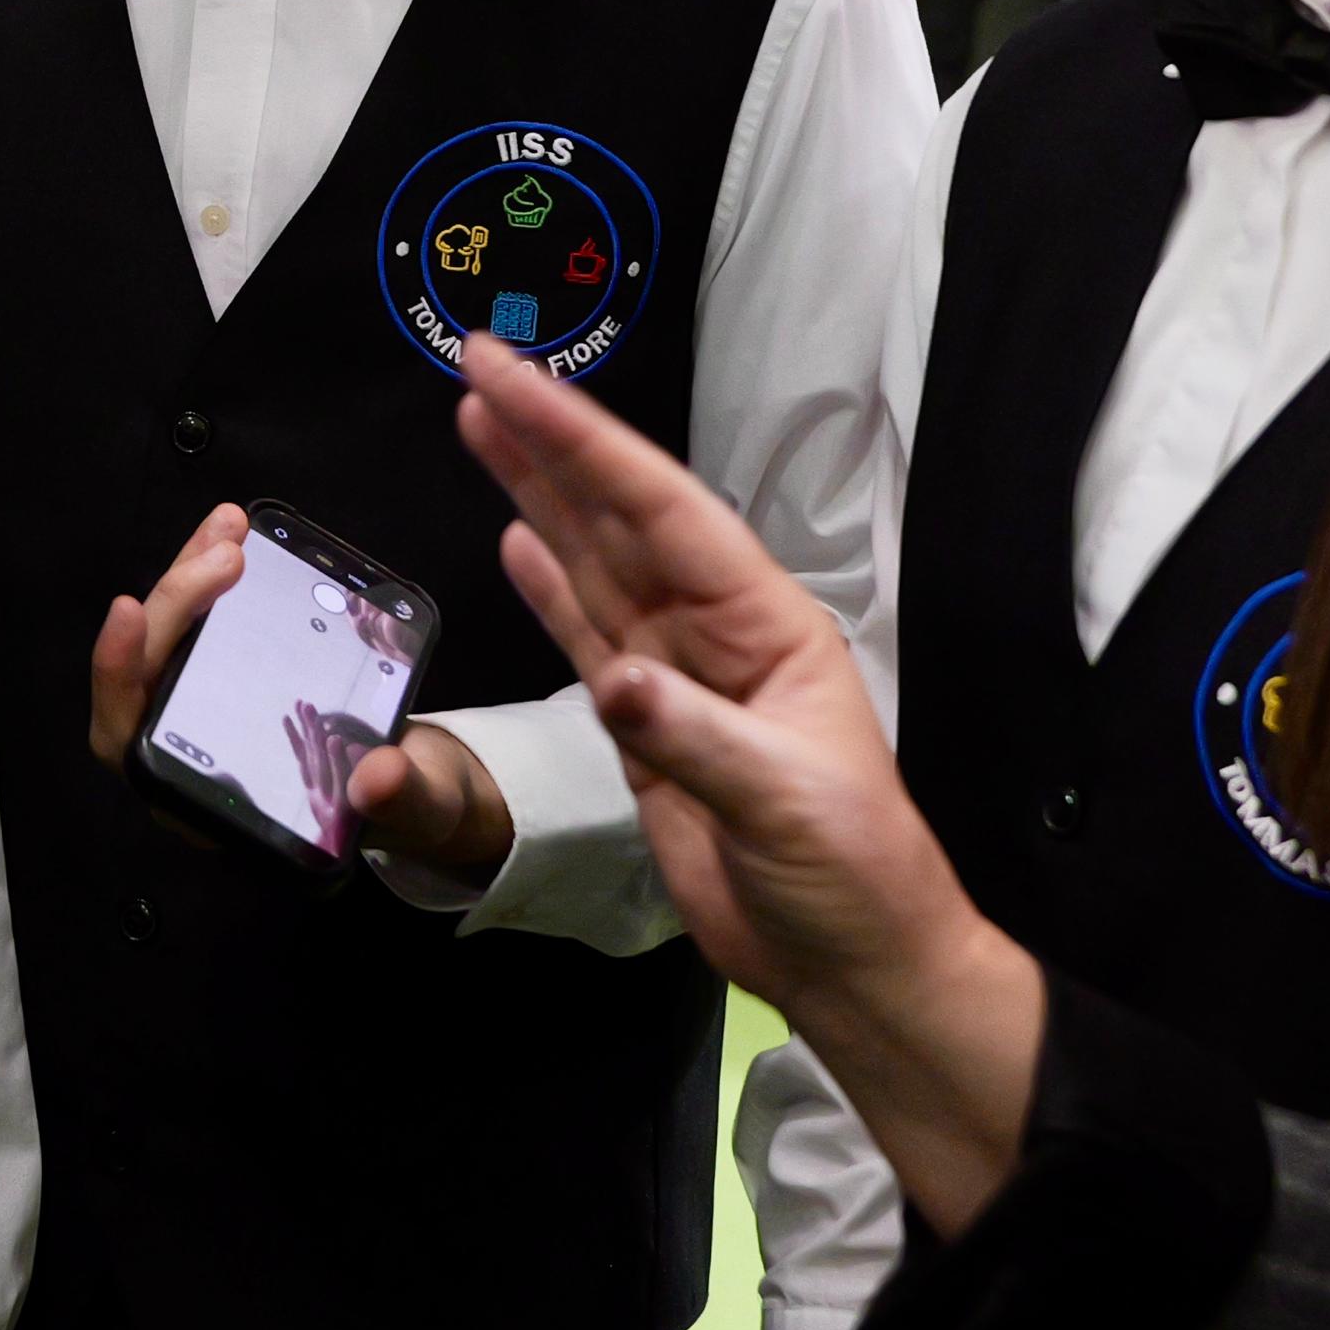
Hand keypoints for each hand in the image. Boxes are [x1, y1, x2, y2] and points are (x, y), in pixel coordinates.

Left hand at [92, 507, 514, 877]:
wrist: (423, 782)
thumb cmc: (411, 804)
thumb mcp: (421, 806)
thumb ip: (402, 799)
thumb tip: (380, 777)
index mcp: (210, 804)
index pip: (128, 742)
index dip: (117, 677)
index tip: (129, 611)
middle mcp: (192, 752)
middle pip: (147, 669)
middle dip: (176, 604)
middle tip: (229, 556)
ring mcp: (206, 706)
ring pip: (168, 635)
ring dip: (190, 574)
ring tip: (228, 525)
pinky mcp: (230, 669)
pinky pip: (201, 617)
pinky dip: (213, 570)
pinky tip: (235, 528)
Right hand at [445, 335, 1040, 1231]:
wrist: (852, 964)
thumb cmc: (851, 872)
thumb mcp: (785, 801)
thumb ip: (695, 737)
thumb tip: (617, 683)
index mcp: (765, 622)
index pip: (660, 510)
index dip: (583, 441)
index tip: (514, 377)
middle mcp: (716, 630)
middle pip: (618, 517)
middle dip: (550, 442)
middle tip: (478, 365)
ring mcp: (676, 676)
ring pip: (594, 563)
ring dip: (538, 494)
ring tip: (479, 421)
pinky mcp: (645, 730)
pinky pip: (587, 635)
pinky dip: (548, 586)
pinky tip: (515, 537)